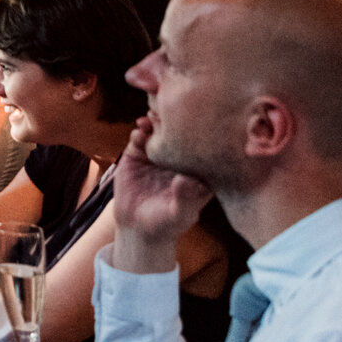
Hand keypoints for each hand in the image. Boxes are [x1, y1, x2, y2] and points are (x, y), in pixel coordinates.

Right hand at [111, 116, 213, 250]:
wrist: (138, 227)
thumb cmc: (166, 224)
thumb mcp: (179, 215)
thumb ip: (185, 198)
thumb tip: (187, 178)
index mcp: (195, 171)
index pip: (203, 148)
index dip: (202, 134)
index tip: (199, 123)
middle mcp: (177, 160)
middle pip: (181, 134)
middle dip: (177, 121)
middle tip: (172, 113)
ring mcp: (157, 156)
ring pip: (158, 133)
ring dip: (155, 123)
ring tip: (152, 119)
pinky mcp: (137, 155)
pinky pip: (138, 139)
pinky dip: (139, 132)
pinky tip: (139, 131)